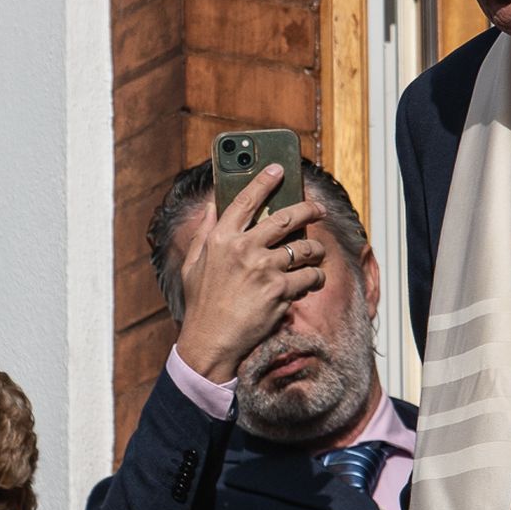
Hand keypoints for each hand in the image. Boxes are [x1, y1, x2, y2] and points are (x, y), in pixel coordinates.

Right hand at [174, 170, 326, 381]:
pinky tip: (312, 279)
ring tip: (317, 253)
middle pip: (286, 218)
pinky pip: (309, 276)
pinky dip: (315, 277)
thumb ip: (204, 233)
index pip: (246, 200)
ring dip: (315, 249)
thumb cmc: (201, 304)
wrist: (210, 341)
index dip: (264, 180)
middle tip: (318, 209)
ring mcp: (264, 269)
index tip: (279, 168)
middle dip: (308, 209)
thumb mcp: (193, 264)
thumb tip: (212, 206)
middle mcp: (244, 249)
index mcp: (221, 238)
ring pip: (304, 248)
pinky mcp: (280, 290)